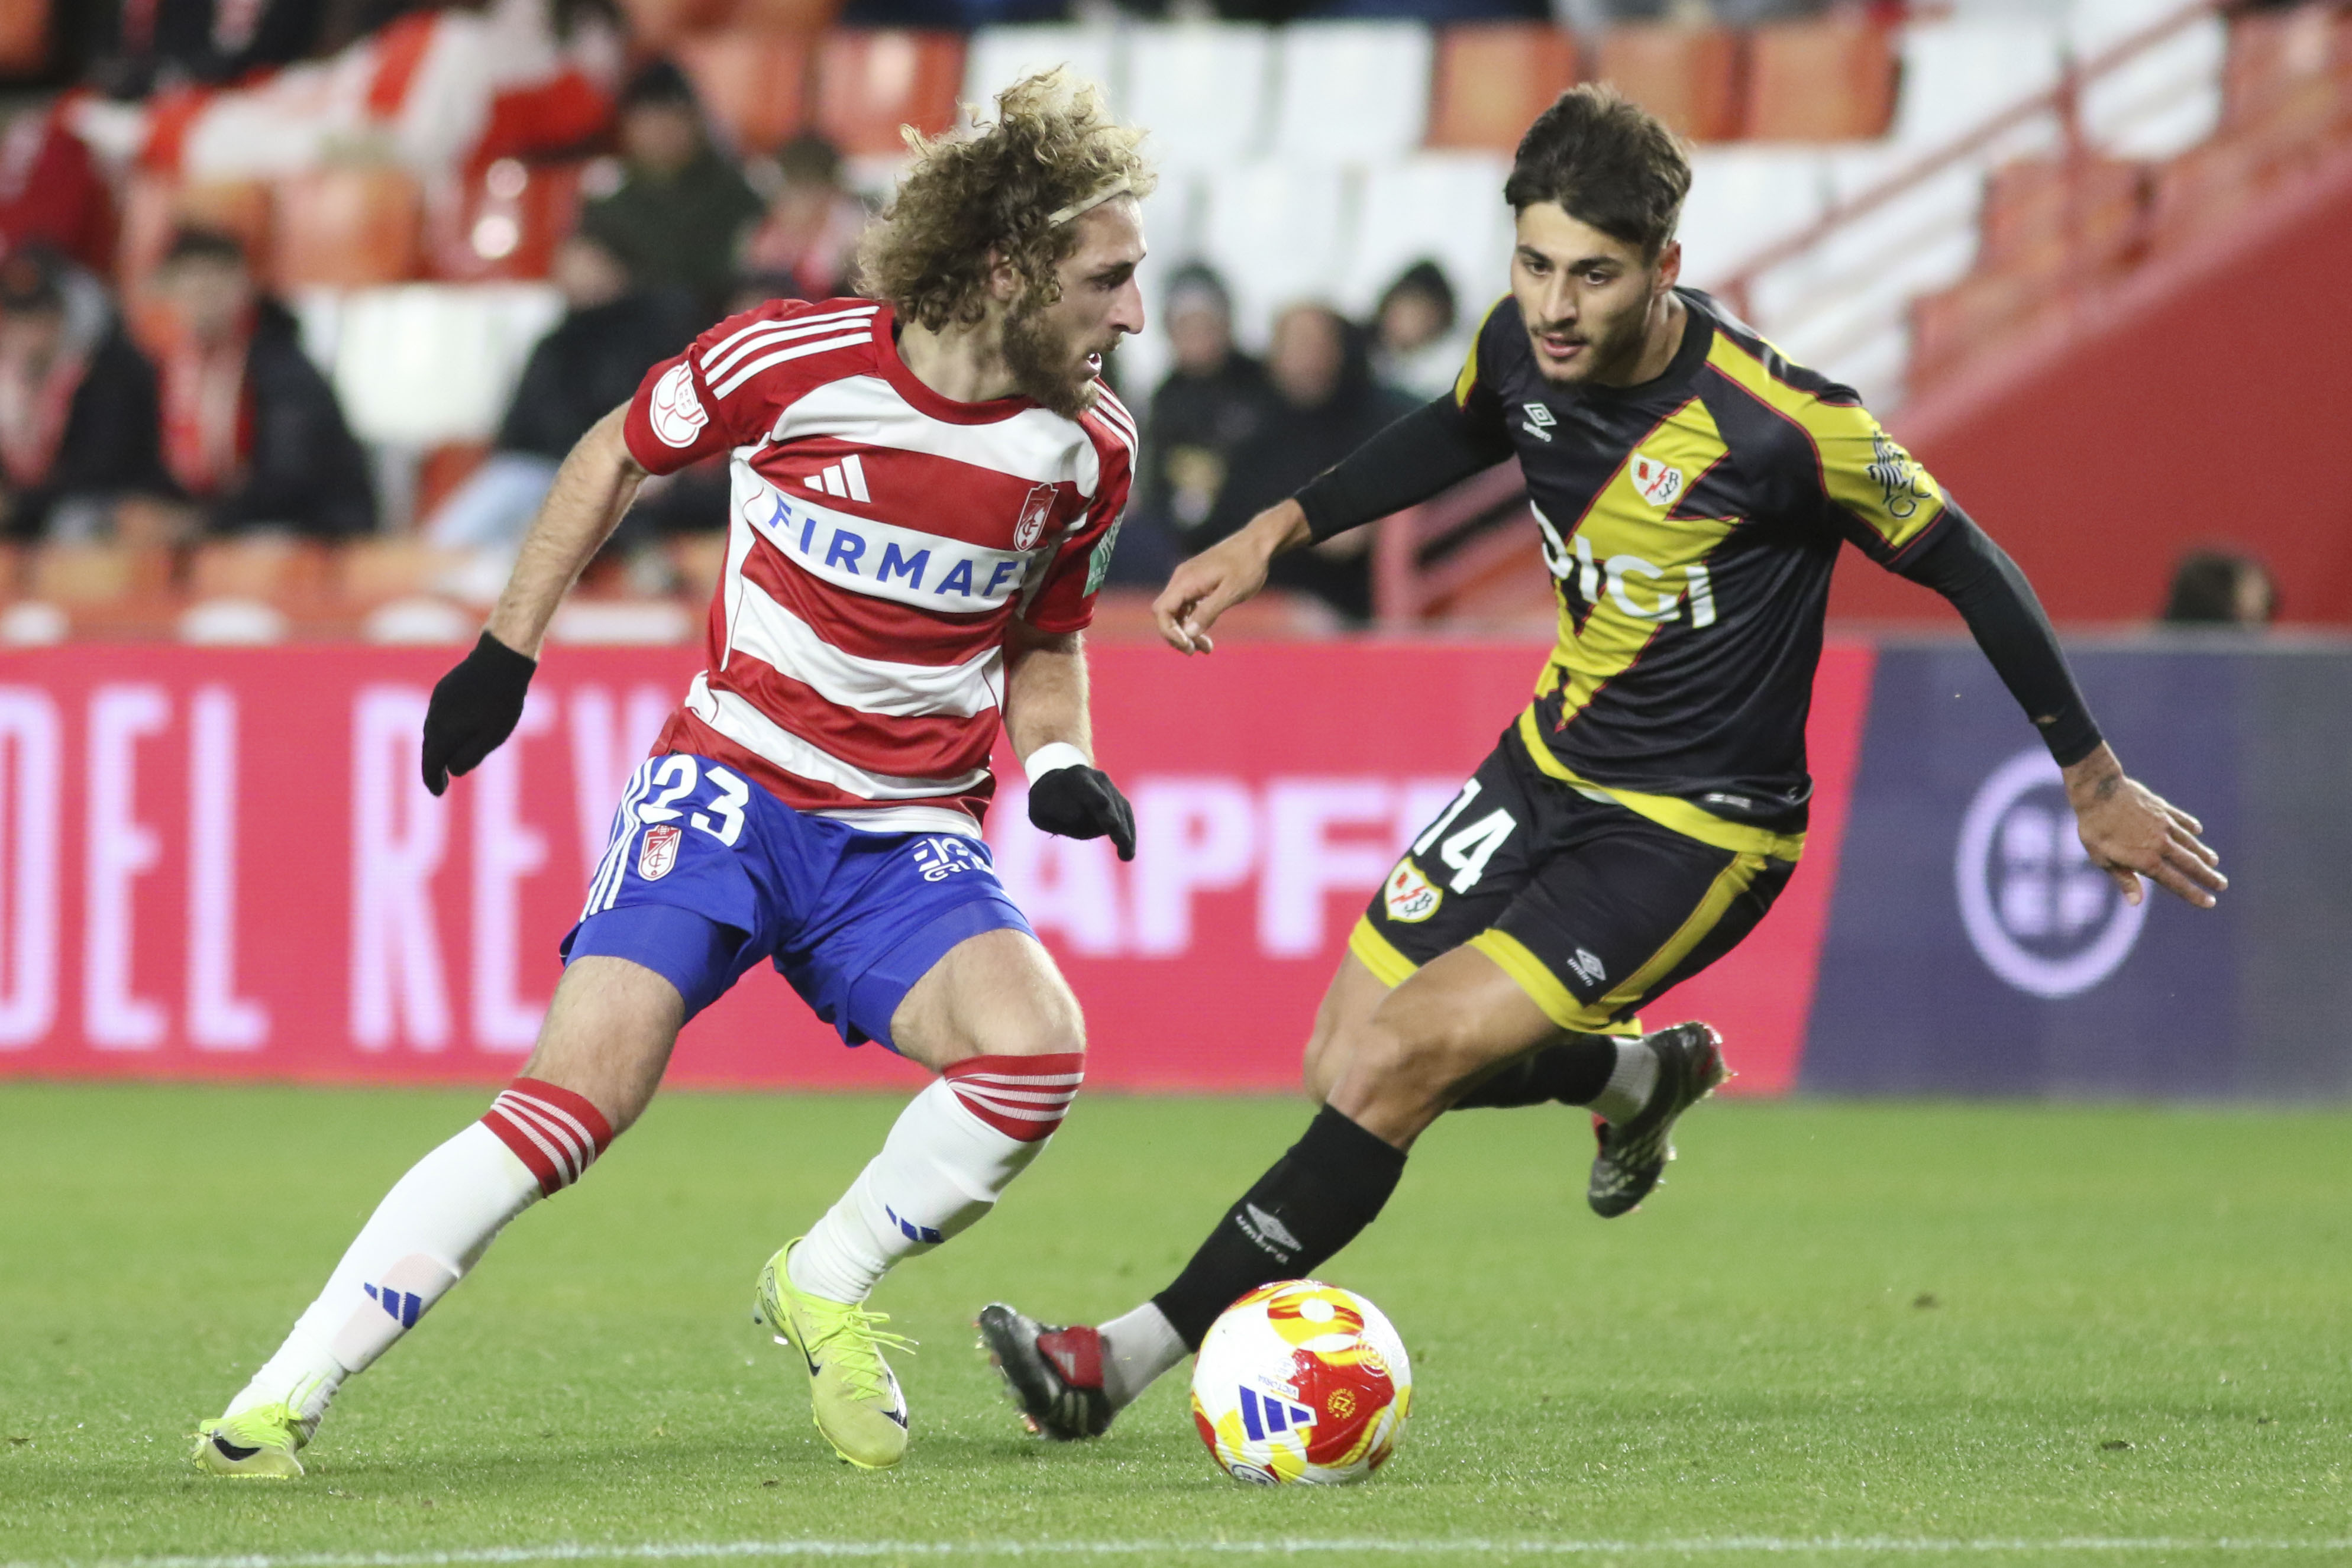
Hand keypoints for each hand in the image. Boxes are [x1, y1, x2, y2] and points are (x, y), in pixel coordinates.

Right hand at [421, 631, 536, 795]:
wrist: (501, 658)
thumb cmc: (502, 700)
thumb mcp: (492, 736)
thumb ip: (470, 755)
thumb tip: (452, 770)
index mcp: (444, 731)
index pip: (431, 763)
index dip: (432, 780)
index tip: (438, 793)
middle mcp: (435, 716)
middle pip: (429, 748)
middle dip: (434, 767)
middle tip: (440, 782)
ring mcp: (438, 701)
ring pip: (432, 731)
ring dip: (437, 748)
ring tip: (446, 761)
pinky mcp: (444, 689)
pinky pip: (438, 717)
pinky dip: (441, 731)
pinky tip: (454, 733)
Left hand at [1028, 763, 1135, 860]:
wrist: (1059, 788)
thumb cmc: (1046, 804)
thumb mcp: (1041, 811)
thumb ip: (1056, 815)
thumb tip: (1078, 814)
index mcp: (1074, 778)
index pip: (1086, 787)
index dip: (1094, 795)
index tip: (1102, 804)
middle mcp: (1097, 780)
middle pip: (1108, 801)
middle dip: (1112, 818)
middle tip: (1121, 839)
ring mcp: (1111, 790)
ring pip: (1121, 811)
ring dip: (1124, 833)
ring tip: (1126, 855)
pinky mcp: (1119, 803)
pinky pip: (1126, 819)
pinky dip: (1128, 836)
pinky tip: (1127, 854)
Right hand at [1151, 500, 1307, 653]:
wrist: (1258, 544)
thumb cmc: (1248, 566)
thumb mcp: (1231, 592)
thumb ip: (1208, 612)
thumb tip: (1189, 634)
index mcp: (1186, 580)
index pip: (1162, 610)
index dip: (1169, 631)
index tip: (1188, 645)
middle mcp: (1182, 579)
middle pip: (1165, 613)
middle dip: (1176, 635)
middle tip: (1194, 651)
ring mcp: (1189, 580)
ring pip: (1177, 612)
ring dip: (1187, 631)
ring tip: (1206, 648)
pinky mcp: (1197, 582)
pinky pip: (1187, 606)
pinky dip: (1194, 622)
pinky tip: (1208, 635)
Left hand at [2063, 745, 2224, 908]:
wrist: (2099, 791)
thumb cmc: (2095, 828)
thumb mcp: (2103, 859)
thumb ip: (2123, 879)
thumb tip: (2135, 902)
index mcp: (2147, 860)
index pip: (2176, 882)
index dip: (2194, 894)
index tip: (2210, 902)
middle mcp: (2161, 843)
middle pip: (2190, 863)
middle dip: (2208, 876)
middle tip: (2222, 885)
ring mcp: (2164, 824)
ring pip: (2189, 842)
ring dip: (2202, 853)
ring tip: (2214, 862)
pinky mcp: (2162, 808)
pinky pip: (2181, 819)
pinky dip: (2191, 826)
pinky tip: (2197, 830)